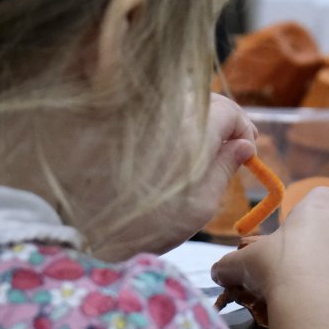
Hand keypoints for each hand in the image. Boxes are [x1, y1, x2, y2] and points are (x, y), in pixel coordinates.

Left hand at [93, 93, 255, 259]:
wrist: (83, 228)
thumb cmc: (146, 227)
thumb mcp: (199, 206)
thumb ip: (225, 169)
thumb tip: (243, 147)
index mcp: (193, 131)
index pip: (228, 110)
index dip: (242, 128)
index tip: (245, 149)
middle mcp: (167, 111)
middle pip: (204, 100)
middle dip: (221, 120)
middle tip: (228, 147)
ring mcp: (140, 112)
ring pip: (178, 101)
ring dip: (195, 119)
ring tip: (200, 149)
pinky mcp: (118, 117)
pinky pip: (153, 110)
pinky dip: (169, 121)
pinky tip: (168, 148)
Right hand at [211, 186, 328, 319]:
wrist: (313, 309)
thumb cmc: (276, 270)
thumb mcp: (242, 264)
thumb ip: (229, 265)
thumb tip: (216, 272)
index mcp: (317, 212)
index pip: (324, 194)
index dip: (312, 206)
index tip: (297, 225)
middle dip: (316, 243)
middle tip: (292, 265)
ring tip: (305, 291)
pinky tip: (320, 307)